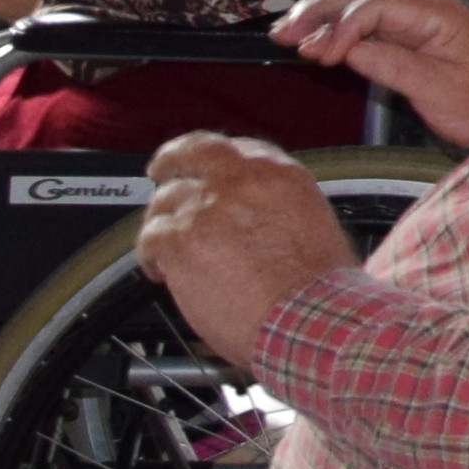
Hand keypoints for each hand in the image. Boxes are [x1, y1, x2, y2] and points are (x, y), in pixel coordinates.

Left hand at [137, 134, 359, 365]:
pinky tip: (157, 271)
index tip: (207, 169)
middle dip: (171, 161)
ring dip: (162, 222)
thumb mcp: (316, 228)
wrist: (306, 319)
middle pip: (191, 153)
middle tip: (162, 171)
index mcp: (280, 175)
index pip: (237, 149)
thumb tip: (261, 220)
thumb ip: (280, 210)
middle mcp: (240, 182)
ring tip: (162, 246)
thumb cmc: (319, 290)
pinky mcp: (180, 242)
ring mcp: (206, 209)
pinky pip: (150, 239)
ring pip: (165, 201)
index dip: (215, 160)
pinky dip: (149, 256)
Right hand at [272, 0, 468, 148]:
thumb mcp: (437, 90)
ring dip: (325, 12)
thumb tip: (346, 49)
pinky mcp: (413, 30)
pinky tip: (316, 36)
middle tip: (282, 34)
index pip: (376, 4)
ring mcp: (420, 15)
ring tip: (287, 31)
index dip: (341, 27)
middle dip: (320, 10)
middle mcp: (428, 5)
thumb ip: (391, 66)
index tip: (318, 56)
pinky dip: (340, 23)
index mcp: (437, 12)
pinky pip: (370, 15)